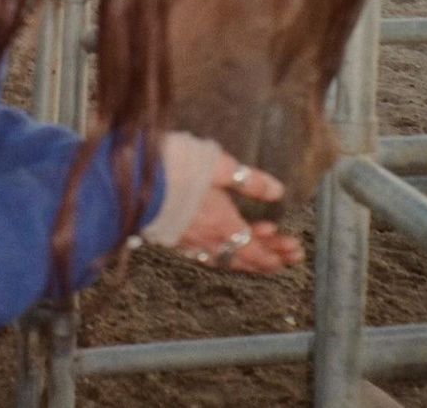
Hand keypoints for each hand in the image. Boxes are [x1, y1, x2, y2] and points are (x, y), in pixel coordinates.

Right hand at [177, 152, 303, 274]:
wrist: (134, 179)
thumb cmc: (177, 167)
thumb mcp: (220, 166)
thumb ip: (250, 181)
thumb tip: (278, 192)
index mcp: (223, 223)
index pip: (256, 247)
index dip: (276, 252)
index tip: (293, 252)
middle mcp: (208, 239)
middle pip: (243, 258)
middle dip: (270, 259)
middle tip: (289, 258)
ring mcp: (189, 242)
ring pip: (225, 259)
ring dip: (248, 260)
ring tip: (264, 258)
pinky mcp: (174, 238)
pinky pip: (205, 256)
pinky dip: (223, 257)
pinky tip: (224, 252)